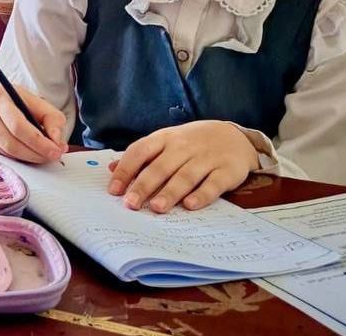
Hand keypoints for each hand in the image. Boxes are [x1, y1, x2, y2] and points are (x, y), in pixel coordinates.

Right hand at [0, 81, 66, 163]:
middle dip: (35, 154)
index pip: (18, 125)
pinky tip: (27, 154)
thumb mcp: (39, 103)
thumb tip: (57, 143)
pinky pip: (0, 158)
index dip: (39, 142)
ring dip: (28, 158)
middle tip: (52, 156)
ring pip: (5, 153)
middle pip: (10, 143)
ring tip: (42, 154)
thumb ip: (54, 120)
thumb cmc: (20, 102)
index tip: (56, 151)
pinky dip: (18, 159)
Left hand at [107, 121, 259, 212]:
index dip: (125, 170)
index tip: (114, 190)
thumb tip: (110, 168)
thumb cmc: (191, 143)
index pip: (140, 151)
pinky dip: (202, 195)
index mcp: (164, 138)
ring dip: (170, 192)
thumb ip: (140, 157)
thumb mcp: (165, 142)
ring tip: (157, 208)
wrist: (234, 136)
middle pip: (160, 167)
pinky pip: (213, 184)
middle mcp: (184, 147)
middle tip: (131, 204)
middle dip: (144, 186)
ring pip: (185, 176)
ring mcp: (206, 158)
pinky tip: (190, 205)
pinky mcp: (227, 170)